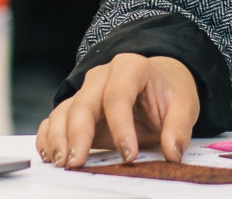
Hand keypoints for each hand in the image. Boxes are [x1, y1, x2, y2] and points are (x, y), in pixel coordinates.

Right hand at [36, 54, 198, 166]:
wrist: (158, 81)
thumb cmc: (167, 91)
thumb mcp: (183, 105)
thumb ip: (178, 128)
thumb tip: (172, 153)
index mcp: (130, 68)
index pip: (119, 96)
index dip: (121, 126)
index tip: (128, 155)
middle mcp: (102, 76)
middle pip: (84, 103)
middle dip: (78, 134)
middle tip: (77, 162)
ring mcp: (86, 91)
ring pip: (65, 111)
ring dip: (59, 138)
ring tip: (62, 162)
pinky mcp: (76, 108)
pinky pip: (54, 118)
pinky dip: (48, 136)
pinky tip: (50, 154)